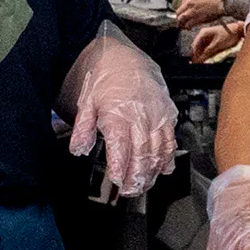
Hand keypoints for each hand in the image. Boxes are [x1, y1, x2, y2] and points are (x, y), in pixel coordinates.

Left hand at [68, 28, 178, 196]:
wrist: (126, 59)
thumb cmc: (106, 80)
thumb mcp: (86, 102)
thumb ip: (83, 128)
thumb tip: (79, 150)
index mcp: (119, 113)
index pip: (121, 146)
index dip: (121, 166)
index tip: (117, 180)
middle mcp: (141, 116)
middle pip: (142, 152)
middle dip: (137, 176)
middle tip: (130, 190)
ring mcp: (157, 115)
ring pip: (159, 149)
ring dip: (153, 170)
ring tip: (146, 184)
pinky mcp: (167, 114)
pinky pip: (171, 139)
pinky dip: (168, 156)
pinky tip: (164, 169)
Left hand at [173, 0, 249, 29]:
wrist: (224, 2)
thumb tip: (193, 5)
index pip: (181, 4)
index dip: (182, 10)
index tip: (184, 13)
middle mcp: (189, 2)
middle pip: (179, 12)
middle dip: (179, 18)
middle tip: (181, 21)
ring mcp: (192, 10)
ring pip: (181, 19)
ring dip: (181, 23)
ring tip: (184, 26)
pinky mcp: (196, 18)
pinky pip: (188, 24)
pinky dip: (187, 26)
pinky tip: (189, 27)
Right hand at [180, 19, 246, 67]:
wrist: (238, 30)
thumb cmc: (228, 34)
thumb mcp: (217, 44)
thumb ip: (207, 52)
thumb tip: (199, 60)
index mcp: (203, 33)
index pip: (194, 46)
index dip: (194, 56)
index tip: (194, 63)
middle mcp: (204, 35)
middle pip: (197, 48)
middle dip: (197, 56)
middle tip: (198, 64)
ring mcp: (208, 38)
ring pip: (201, 49)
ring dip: (201, 56)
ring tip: (202, 63)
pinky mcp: (213, 41)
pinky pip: (206, 49)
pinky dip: (206, 54)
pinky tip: (207, 59)